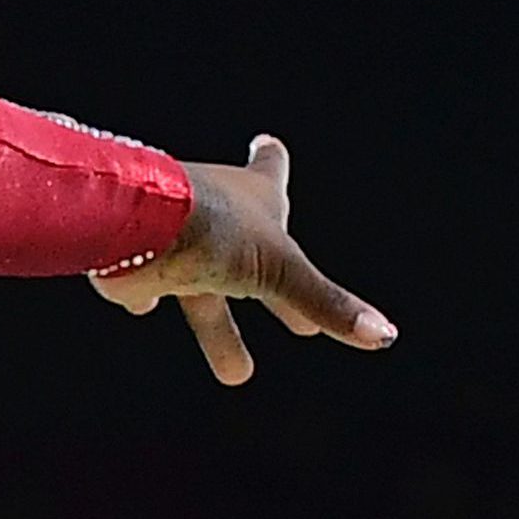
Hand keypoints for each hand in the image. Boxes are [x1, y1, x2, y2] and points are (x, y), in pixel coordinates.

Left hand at [91, 131, 394, 381]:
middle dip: (274, 287)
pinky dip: (146, 294)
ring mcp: (176, 236)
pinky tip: (145, 307)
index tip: (267, 144)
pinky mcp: (140, 262)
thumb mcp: (281, 270)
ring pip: (203, 288)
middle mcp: (215, 213)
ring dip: (220, 329)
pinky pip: (144, 281)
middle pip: (249, 251)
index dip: (273, 162)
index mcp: (254, 196)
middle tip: (298, 327)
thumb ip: (325, 303)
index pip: (271, 173)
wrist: (135, 228)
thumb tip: (383, 334)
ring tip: (238, 374)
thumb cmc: (215, 232)